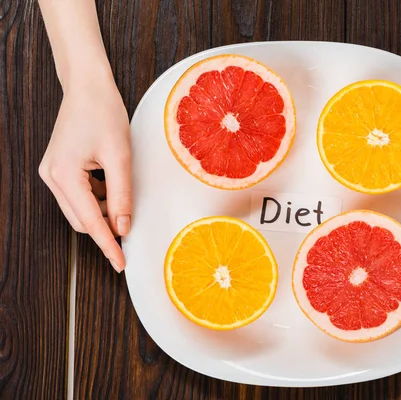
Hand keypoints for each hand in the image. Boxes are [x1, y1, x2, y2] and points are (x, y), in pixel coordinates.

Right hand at [39, 76, 130, 271]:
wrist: (87, 86)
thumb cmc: (104, 114)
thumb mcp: (120, 157)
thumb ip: (122, 196)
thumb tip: (123, 227)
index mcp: (63, 175)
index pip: (90, 222)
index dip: (108, 245)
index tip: (121, 264)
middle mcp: (51, 177)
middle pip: (82, 220)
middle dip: (107, 226)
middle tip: (131, 223)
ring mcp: (52, 173)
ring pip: (81, 210)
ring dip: (103, 211)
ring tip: (122, 191)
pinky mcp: (58, 169)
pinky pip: (79, 196)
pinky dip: (98, 199)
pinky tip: (111, 183)